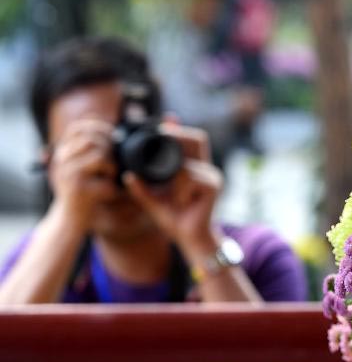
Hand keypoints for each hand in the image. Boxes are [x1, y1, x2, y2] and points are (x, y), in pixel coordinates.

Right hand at [46, 118, 116, 229]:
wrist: (70, 218)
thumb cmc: (82, 191)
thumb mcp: (81, 167)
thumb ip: (89, 151)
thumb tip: (112, 131)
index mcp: (63, 153)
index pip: (76, 128)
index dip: (97, 126)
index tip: (112, 132)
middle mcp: (62, 160)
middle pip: (91, 140)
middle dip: (109, 147)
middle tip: (114, 161)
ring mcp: (68, 174)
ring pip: (100, 156)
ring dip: (112, 167)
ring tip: (110, 178)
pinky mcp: (78, 189)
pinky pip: (105, 179)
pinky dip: (112, 184)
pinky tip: (108, 192)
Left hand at [123, 122, 223, 259]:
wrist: (189, 239)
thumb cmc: (174, 218)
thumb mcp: (152, 199)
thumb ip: (141, 186)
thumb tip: (127, 174)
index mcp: (192, 167)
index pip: (189, 139)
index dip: (177, 128)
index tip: (165, 122)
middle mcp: (205, 168)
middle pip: (197, 139)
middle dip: (179, 137)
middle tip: (163, 139)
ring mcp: (211, 176)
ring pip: (186, 164)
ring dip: (173, 178)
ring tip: (171, 195)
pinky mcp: (213, 186)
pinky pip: (190, 178)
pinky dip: (179, 190)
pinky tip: (180, 202)